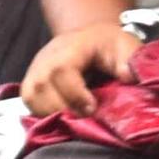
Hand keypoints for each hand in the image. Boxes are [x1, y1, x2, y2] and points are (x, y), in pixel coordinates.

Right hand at [21, 20, 140, 113]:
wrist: (91, 39)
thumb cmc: (109, 46)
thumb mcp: (126, 47)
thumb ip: (130, 62)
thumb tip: (130, 77)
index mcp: (73, 45)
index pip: (62, 69)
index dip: (75, 94)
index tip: (92, 107)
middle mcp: (48, 55)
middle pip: (42, 85)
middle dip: (64, 108)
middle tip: (85, 118)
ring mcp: (36, 68)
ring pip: (31, 96)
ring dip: (52, 114)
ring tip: (74, 119)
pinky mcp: (30, 81)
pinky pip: (29, 102)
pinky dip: (43, 114)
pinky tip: (62, 116)